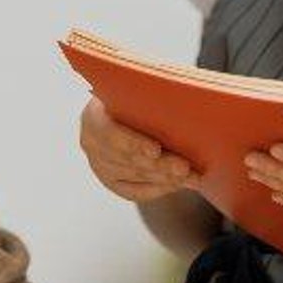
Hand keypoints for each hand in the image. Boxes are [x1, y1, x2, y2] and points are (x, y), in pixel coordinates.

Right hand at [79, 98, 195, 202]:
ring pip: (133, 176)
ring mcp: (99, 165)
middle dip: (158, 165)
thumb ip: (152, 90)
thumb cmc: (141, 97)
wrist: (132, 113)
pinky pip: (135, 191)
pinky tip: (178, 183)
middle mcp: (90, 142)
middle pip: (125, 159)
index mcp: (93, 115)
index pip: (108, 133)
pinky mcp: (112, 182)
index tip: (156, 150)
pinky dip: (159, 188)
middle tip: (184, 167)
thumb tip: (181, 91)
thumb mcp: (140, 91)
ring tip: (191, 176)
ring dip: (164, 177)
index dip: (132, 143)